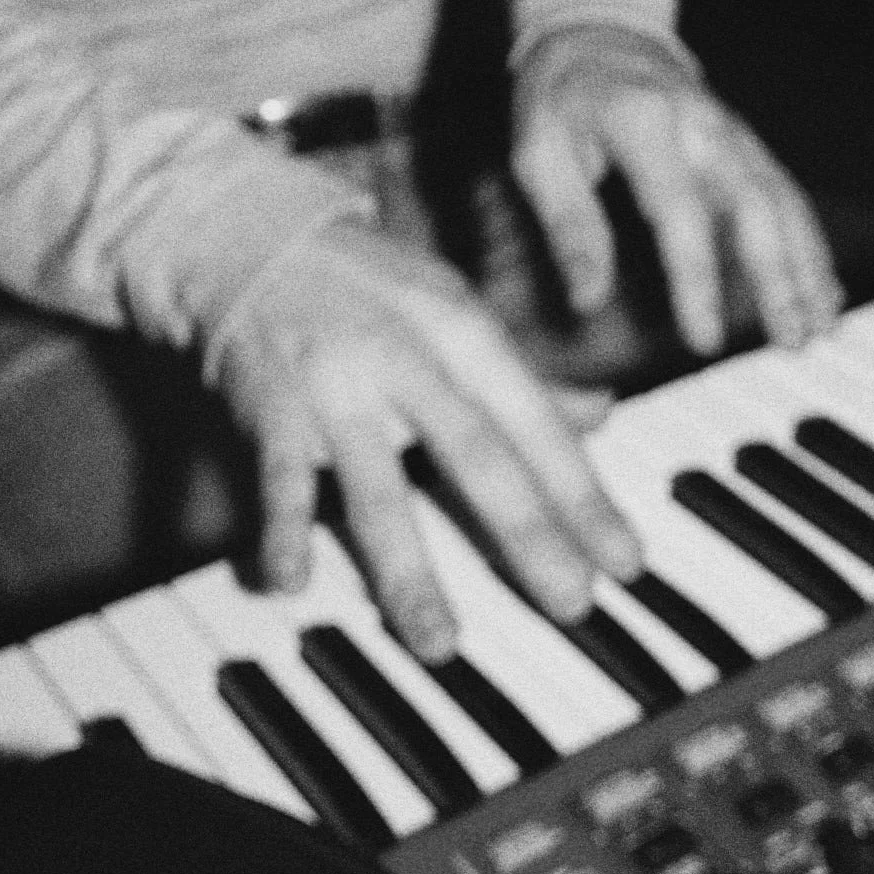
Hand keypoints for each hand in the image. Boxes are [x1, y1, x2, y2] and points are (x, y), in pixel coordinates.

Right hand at [205, 219, 641, 658]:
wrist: (247, 231)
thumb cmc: (367, 285)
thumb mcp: (452, 311)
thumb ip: (523, 375)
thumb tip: (603, 413)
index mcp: (462, 331)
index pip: (536, 423)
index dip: (584, 493)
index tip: (626, 560)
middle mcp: (406, 355)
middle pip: (476, 454)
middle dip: (526, 531)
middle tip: (572, 602)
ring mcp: (335, 382)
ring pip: (378, 485)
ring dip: (408, 568)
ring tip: (439, 642)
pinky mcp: (270, 404)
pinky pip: (278, 475)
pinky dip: (283, 528)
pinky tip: (290, 582)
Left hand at [512, 29, 841, 357]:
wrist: (598, 35)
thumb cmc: (561, 102)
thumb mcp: (538, 154)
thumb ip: (570, 226)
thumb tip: (589, 303)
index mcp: (643, 123)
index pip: (678, 210)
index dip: (695, 280)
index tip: (704, 342)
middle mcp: (701, 124)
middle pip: (753, 204)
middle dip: (778, 277)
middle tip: (791, 343)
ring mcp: (731, 131)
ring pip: (782, 199)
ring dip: (807, 266)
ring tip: (822, 328)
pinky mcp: (746, 142)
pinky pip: (787, 193)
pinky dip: (810, 244)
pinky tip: (824, 291)